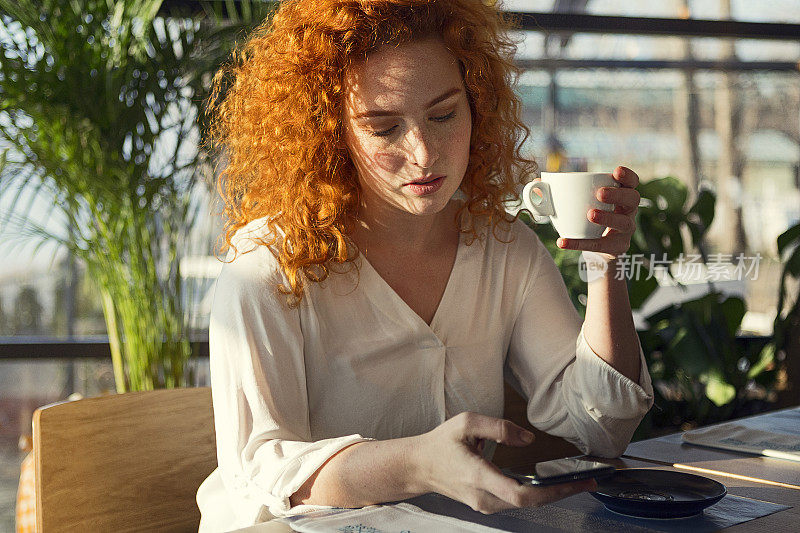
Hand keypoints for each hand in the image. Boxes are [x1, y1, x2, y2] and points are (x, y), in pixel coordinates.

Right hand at [409, 412, 597, 513]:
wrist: (420, 466)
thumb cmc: (441, 443)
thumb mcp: (466, 423)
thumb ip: (498, 427)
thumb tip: (528, 439)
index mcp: (478, 475)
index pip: (520, 494)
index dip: (552, 491)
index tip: (576, 483)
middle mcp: (483, 497)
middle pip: (531, 503)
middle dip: (562, 493)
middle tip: (588, 482)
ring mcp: (485, 505)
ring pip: (526, 505)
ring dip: (551, 495)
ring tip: (576, 483)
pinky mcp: (487, 505)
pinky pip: (517, 503)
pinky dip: (538, 495)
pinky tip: (551, 485)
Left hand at [557, 166, 639, 261]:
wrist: (594, 247)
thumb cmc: (585, 216)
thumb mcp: (575, 201)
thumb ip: (557, 191)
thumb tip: (535, 183)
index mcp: (621, 194)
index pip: (631, 182)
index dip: (627, 176)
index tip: (616, 171)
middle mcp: (628, 210)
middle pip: (633, 199)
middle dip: (618, 195)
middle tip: (600, 194)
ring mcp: (626, 229)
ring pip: (624, 223)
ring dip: (608, 218)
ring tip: (590, 214)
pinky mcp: (617, 247)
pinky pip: (600, 245)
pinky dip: (580, 244)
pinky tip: (562, 241)